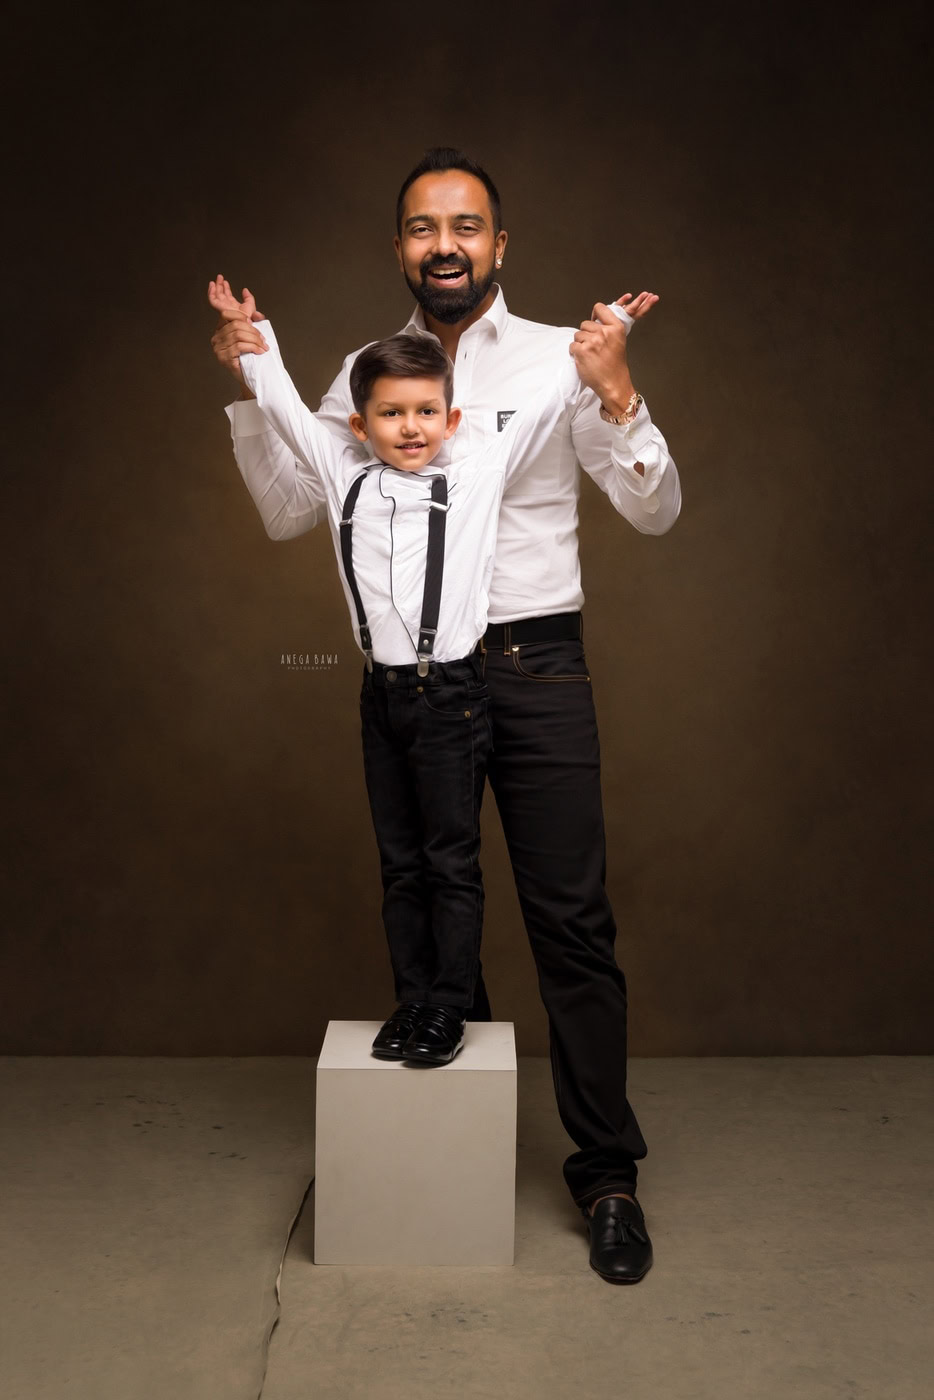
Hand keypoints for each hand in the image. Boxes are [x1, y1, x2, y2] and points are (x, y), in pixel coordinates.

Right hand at [208, 273, 267, 388]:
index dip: (241, 315)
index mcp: (220, 330)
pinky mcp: (224, 358)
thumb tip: (251, 300)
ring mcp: (218, 348)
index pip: (227, 314)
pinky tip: (260, 352)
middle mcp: (216, 338)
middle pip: (236, 325)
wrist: (252, 377)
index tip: (253, 324)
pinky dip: (253, 347)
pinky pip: (240, 346)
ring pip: (239, 335)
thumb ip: (250, 319)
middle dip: (253, 331)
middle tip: (263, 340)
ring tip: (263, 347)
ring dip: (255, 340)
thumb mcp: (251, 335)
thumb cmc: (251, 356)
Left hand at [569, 291, 658, 405]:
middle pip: (585, 324)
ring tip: (590, 354)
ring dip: (580, 344)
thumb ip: (608, 329)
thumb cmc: (615, 365)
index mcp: (616, 328)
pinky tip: (584, 359)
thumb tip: (594, 321)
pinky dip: (575, 353)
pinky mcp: (581, 351)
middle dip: (586, 334)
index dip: (594, 315)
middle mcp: (604, 332)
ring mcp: (592, 341)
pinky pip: (572, 346)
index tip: (594, 321)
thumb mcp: (618, 341)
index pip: (600, 308)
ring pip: (577, 335)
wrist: (613, 383)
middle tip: (593, 347)